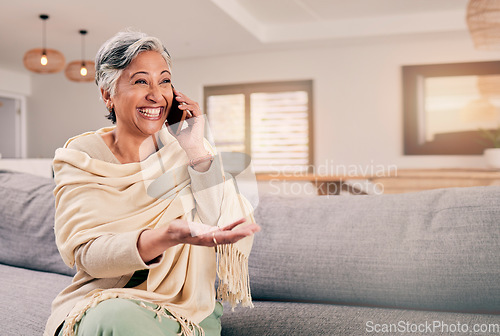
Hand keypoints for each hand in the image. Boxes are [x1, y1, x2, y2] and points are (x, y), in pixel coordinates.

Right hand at [137, 218, 259, 262]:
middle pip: (232, 237)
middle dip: (245, 233)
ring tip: (255, 226)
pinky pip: (227, 228)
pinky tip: (243, 220)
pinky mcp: (213, 232)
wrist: (173, 234)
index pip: (225, 237)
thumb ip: (186, 229)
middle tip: (257, 228)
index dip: (238, 234)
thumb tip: (195, 230)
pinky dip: (235, 224)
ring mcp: (214, 236)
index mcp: (207, 239)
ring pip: (232, 234)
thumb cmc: (175, 231)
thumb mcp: (178, 229)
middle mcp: (213, 240)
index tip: (248, 232)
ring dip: (243, 230)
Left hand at [170, 88, 204, 152]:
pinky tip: (180, 106)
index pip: (187, 106)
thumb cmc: (186, 142)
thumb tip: (166, 122)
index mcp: (191, 119)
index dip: (181, 100)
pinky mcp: (200, 119)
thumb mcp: (176, 133)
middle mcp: (196, 117)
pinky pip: (194, 109)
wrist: (191, 148)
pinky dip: (187, 106)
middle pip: (190, 103)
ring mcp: (199, 118)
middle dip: (183, 96)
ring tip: (177, 97)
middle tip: (175, 92)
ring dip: (185, 99)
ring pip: (193, 104)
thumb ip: (171, 127)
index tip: (174, 96)